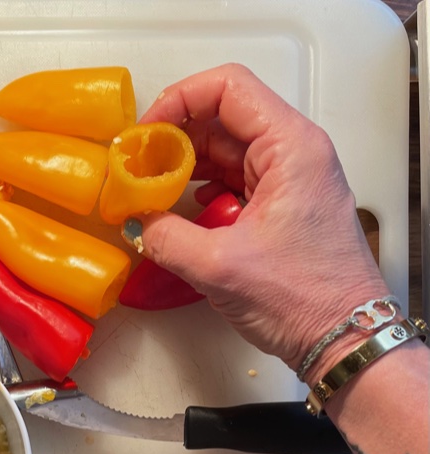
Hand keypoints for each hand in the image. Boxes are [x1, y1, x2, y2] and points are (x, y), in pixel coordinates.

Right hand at [131, 63, 388, 381]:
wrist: (344, 338)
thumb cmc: (302, 299)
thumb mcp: (219, 267)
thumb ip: (165, 237)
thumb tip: (136, 220)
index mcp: (290, 147)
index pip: (228, 88)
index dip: (178, 101)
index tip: (146, 134)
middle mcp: (293, 153)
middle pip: (223, 117)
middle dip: (174, 137)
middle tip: (137, 166)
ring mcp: (287, 178)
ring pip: (226, 148)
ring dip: (184, 163)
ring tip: (150, 187)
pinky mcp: (280, 204)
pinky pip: (233, 178)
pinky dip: (201, 186)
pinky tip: (180, 207)